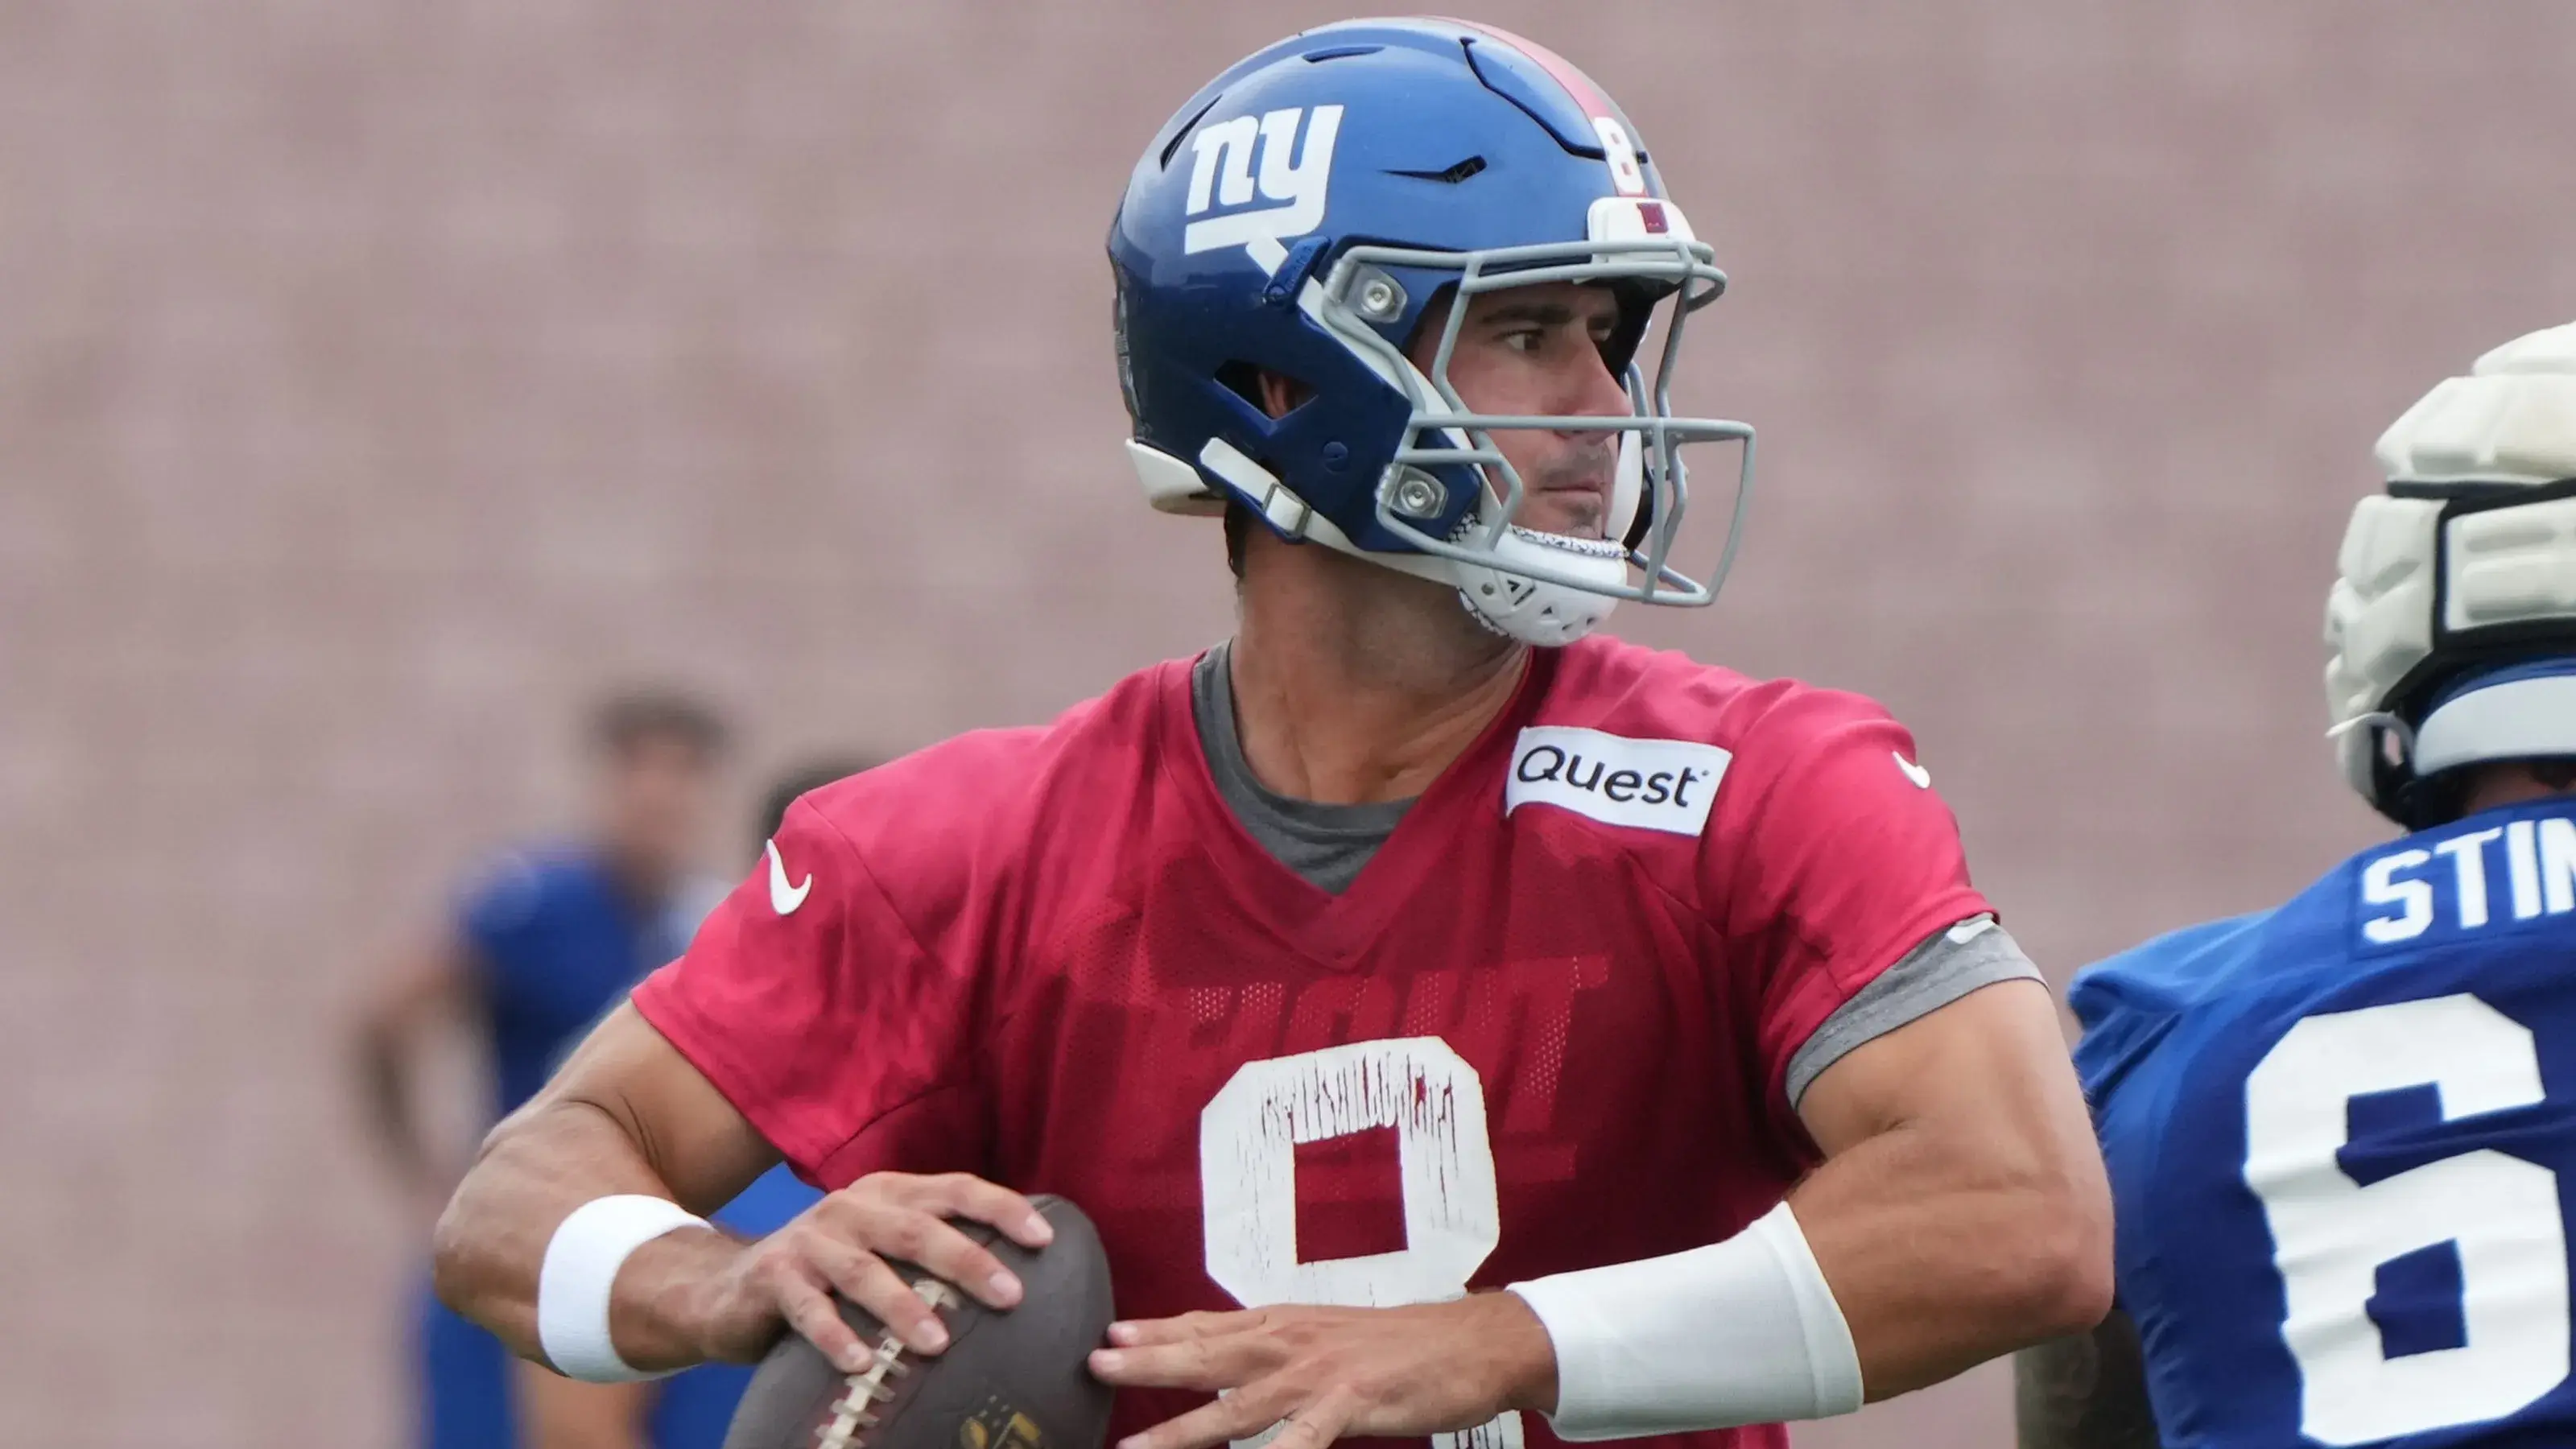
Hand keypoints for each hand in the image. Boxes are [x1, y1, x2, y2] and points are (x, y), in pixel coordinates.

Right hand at [676, 1171, 1053, 1372]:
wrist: (728, 1287)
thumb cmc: (829, 1272)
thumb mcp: (880, 1247)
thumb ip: (930, 1250)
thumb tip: (1017, 1279)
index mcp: (888, 1193)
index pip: (954, 1189)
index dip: (1001, 1208)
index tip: (1044, 1239)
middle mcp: (851, 1207)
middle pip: (917, 1228)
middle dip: (967, 1260)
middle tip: (1010, 1296)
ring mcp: (810, 1240)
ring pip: (865, 1270)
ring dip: (904, 1306)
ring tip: (939, 1343)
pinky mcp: (774, 1277)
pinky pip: (808, 1309)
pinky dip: (835, 1336)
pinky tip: (861, 1364)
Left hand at [1087, 1293, 1558, 1448]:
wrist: (1473, 1342)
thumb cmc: (1402, 1346)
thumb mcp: (1330, 1336)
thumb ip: (1280, 1348)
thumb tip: (1234, 1356)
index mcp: (1287, 1325)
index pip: (1208, 1326)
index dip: (1157, 1331)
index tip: (1107, 1335)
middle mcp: (1292, 1343)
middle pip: (1207, 1354)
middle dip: (1148, 1362)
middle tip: (1094, 1363)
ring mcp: (1319, 1374)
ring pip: (1236, 1404)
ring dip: (1181, 1427)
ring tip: (1134, 1447)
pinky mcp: (1352, 1402)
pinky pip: (1303, 1439)